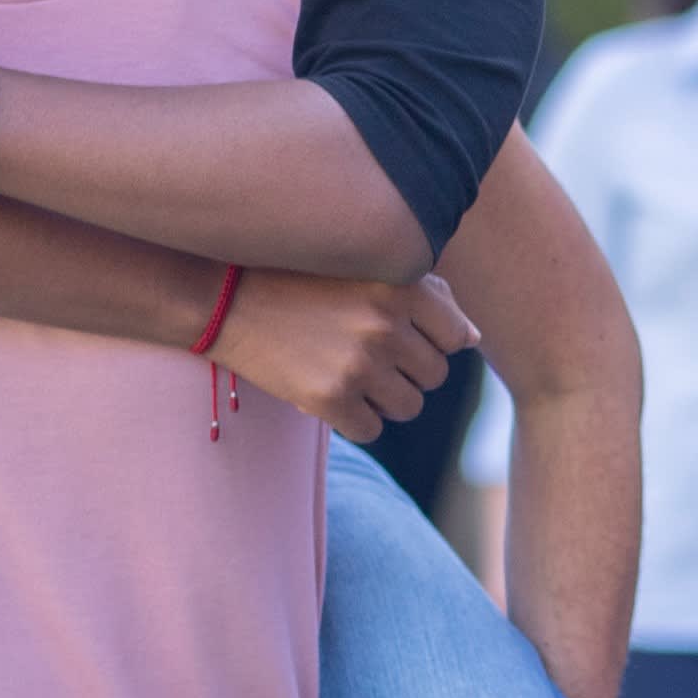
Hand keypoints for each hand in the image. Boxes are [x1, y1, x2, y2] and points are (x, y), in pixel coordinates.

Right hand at [217, 271, 473, 441]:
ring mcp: (358, 363)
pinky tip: (329, 392)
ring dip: (385, 399)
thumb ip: (424, 294)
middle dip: (407, 371)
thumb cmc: (303, 278)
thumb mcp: (364, 267)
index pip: (457, 338)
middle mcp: (385, 323)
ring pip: (408, 407)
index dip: (432, 341)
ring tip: (350, 374)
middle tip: (368, 355)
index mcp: (401, 285)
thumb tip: (472, 339)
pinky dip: (354, 419)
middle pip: (434, 376)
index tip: (400, 334)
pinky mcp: (329, 399)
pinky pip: (371, 430)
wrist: (225, 296)